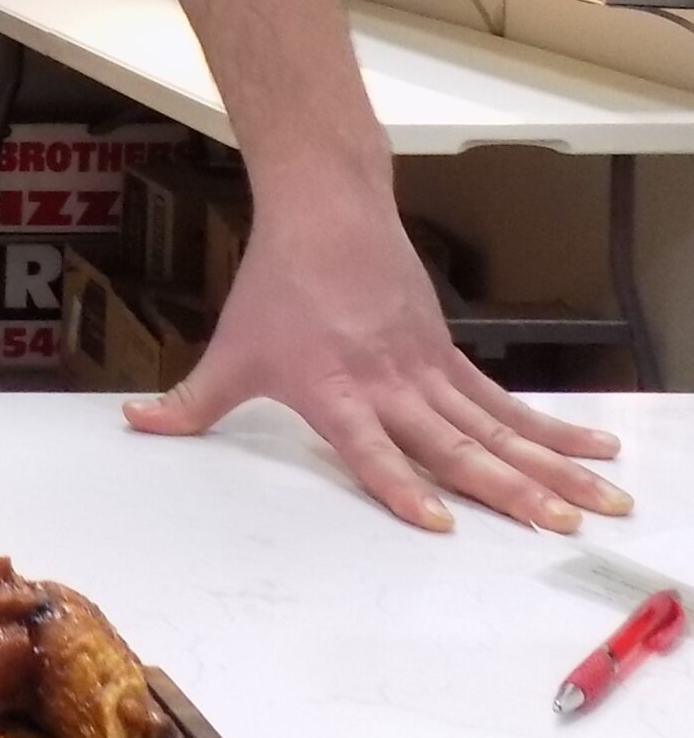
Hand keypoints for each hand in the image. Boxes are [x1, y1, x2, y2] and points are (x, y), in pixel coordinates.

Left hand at [123, 200, 631, 532]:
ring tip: (599, 504)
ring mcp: (427, 370)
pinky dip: (550, 428)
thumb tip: (137, 425)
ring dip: (551, 468)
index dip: (399, 485)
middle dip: (507, 490)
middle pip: (455, 444)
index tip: (436, 522)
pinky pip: (505, 402)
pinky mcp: (448, 354)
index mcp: (335, 392)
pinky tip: (592, 450)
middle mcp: (390, 386)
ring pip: (497, 427)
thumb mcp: (229, 350)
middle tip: (556, 526)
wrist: (324, 211)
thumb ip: (191, 401)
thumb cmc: (275, 286)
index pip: (371, 448)